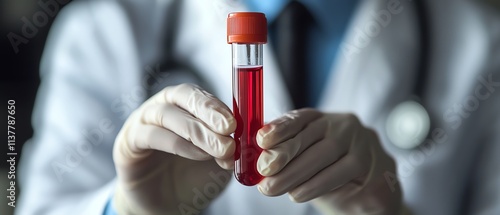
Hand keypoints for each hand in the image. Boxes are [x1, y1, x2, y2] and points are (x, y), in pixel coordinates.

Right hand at [113, 84, 235, 214]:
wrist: (164, 205)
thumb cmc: (192, 176)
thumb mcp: (218, 159)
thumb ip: (228, 145)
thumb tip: (242, 139)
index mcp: (183, 105)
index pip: (199, 94)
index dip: (217, 105)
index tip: (235, 123)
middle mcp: (161, 107)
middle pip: (182, 95)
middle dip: (208, 111)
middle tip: (229, 129)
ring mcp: (142, 122)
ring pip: (166, 114)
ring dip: (197, 131)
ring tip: (221, 149)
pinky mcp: (128, 143)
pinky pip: (150, 136)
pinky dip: (177, 144)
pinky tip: (198, 155)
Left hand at [256, 109, 403, 214]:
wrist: (373, 192)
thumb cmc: (332, 173)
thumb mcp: (307, 159)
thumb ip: (287, 154)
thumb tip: (255, 157)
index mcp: (327, 119)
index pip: (302, 117)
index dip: (281, 127)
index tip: (261, 140)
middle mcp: (347, 126)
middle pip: (314, 137)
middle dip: (284, 155)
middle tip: (263, 172)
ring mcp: (366, 145)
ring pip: (328, 155)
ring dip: (297, 174)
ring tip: (274, 188)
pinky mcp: (379, 167)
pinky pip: (344, 174)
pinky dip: (317, 185)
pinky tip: (298, 194)